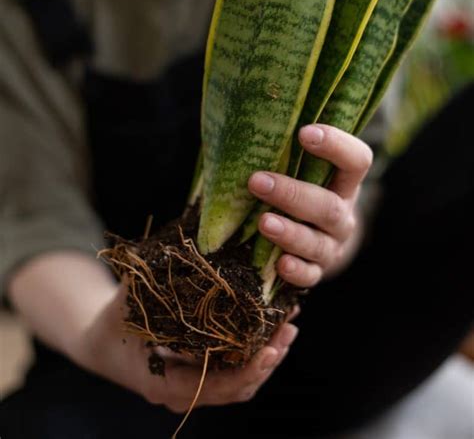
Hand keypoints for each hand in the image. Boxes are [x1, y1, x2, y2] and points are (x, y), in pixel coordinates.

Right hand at [9, 252, 297, 413]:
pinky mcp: (200, 374)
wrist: (99, 343)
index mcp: (163, 381)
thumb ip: (147, 281)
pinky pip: (234, 371)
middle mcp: (182, 391)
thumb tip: (172, 246)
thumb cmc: (111, 322)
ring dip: (267, 356)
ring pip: (240, 383)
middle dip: (267, 360)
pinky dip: (255, 353)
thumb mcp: (125, 301)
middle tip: (289, 330)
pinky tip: (271, 328)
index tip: (271, 348)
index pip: (214, 387)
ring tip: (289, 326)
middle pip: (236, 388)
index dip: (245, 370)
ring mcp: (193, 385)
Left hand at [248, 124, 372, 287]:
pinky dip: (297, 271)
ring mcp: (332, 245)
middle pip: (329, 206)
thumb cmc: (305, 193)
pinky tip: (281, 264)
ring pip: (317, 242)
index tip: (304, 133)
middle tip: (257, 181)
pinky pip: (310, 275)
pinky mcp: (318, 270)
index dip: (336, 146)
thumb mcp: (306, 173)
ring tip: (264, 223)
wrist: (323, 239)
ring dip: (290, 233)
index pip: (356, 161)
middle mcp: (343, 215)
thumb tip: (240, 131)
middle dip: (292, 194)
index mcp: (345, 184)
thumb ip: (287, 156)